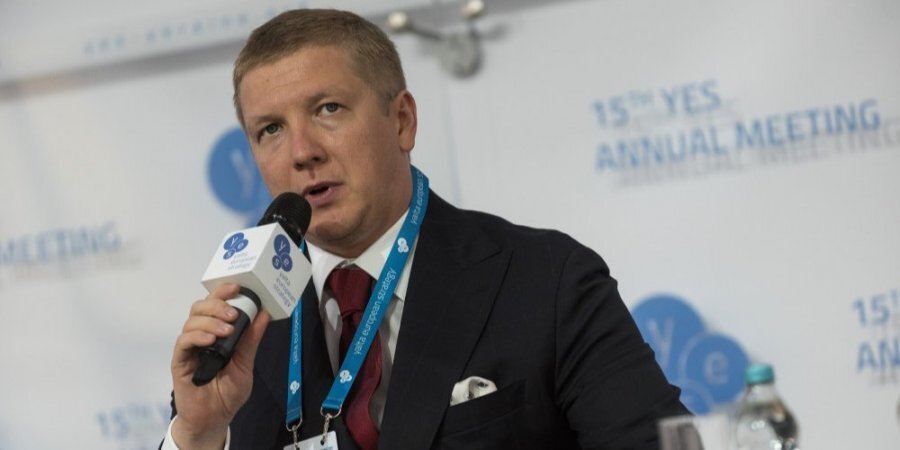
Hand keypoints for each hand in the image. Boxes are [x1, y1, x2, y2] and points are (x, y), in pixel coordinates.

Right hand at [169, 283, 270, 448]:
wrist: (214, 418)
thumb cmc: (227, 392)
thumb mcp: (246, 364)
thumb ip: (251, 340)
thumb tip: (263, 315)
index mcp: (217, 333)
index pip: (216, 305)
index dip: (223, 292)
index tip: (238, 287)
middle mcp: (201, 336)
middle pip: (201, 307)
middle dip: (217, 304)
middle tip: (234, 313)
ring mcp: (189, 348)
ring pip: (192, 320)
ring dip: (211, 321)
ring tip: (227, 330)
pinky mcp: (180, 361)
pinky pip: (183, 342)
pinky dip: (197, 336)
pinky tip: (210, 340)